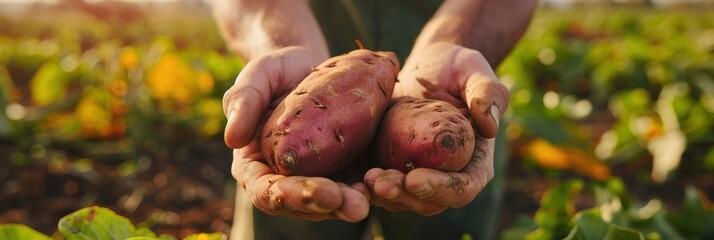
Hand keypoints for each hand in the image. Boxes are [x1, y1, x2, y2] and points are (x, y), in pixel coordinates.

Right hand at [224, 47, 370, 221]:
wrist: (308, 65)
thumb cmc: (275, 71)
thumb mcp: (255, 78)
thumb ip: (242, 102)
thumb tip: (233, 138)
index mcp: (256, 167)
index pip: (268, 192)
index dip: (292, 197)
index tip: (319, 191)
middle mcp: (285, 179)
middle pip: (303, 204)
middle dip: (329, 206)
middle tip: (355, 205)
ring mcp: (316, 176)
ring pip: (331, 201)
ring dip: (350, 203)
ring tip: (370, 199)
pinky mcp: (342, 169)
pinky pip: (354, 184)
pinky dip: (368, 188)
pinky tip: (384, 183)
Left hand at [364, 42, 508, 214]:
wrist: (428, 67)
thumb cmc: (458, 67)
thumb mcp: (475, 72)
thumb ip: (487, 94)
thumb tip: (489, 126)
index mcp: (474, 162)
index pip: (463, 188)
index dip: (440, 189)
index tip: (414, 178)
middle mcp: (447, 176)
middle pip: (428, 202)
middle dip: (403, 196)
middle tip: (379, 182)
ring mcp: (418, 175)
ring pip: (401, 199)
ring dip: (382, 194)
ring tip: (364, 178)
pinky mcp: (392, 168)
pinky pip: (379, 186)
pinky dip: (365, 185)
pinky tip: (350, 176)